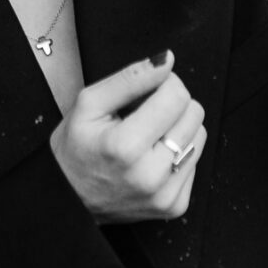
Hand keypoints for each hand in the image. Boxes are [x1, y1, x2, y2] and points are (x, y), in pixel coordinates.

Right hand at [51, 52, 205, 225]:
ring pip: (199, 137)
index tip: (147, 91)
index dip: (164, 84)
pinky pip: (194, 162)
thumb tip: (167, 61)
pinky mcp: (174, 206)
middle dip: (173, 105)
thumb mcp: (89, 103)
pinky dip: (177, 154)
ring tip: (147, 137)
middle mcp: (150, 175)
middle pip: (194, 115)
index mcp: (126, 146)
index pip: (177, 96)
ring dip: (178, 129)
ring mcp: (165, 195)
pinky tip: (151, 158)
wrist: (67, 200)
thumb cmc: (75, 149)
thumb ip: (130, 78)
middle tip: (145, 114)